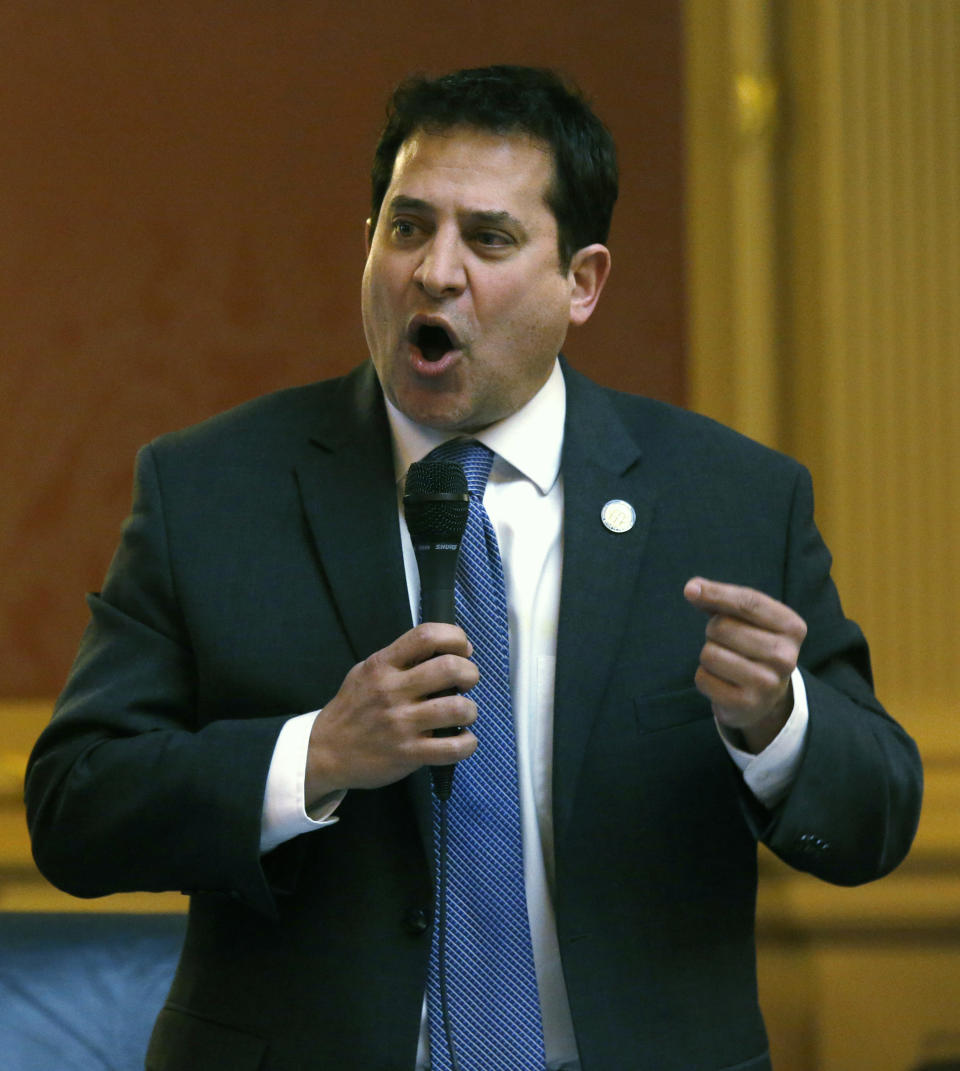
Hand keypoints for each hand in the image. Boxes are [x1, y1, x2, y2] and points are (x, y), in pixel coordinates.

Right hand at [304, 623, 478, 805]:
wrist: (324, 752)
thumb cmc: (353, 709)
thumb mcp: (366, 672)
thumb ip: (399, 659)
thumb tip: (444, 649)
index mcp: (383, 665)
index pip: (427, 636)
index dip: (455, 638)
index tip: (462, 649)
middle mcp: (392, 691)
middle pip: (450, 668)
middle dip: (470, 673)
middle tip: (467, 682)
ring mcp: (401, 724)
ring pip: (458, 708)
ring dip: (470, 710)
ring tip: (463, 713)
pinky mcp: (408, 754)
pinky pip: (453, 748)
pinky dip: (467, 743)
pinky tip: (462, 739)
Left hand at [683, 577, 806, 752]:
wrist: (766, 696)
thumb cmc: (751, 645)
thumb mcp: (746, 618)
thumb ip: (721, 600)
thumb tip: (693, 588)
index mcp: (792, 627)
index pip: (748, 602)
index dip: (716, 593)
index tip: (690, 590)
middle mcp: (785, 656)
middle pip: (722, 627)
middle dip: (713, 631)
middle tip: (727, 643)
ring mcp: (768, 684)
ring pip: (709, 653)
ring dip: (708, 655)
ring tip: (726, 662)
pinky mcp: (747, 705)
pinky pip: (703, 678)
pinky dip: (704, 677)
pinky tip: (722, 681)